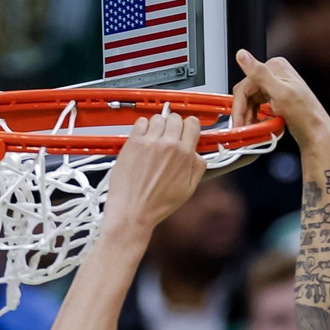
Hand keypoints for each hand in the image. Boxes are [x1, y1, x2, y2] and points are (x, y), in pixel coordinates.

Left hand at [103, 113, 205, 233]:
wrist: (133, 210)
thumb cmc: (157, 204)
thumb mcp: (188, 189)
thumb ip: (197, 167)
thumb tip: (197, 153)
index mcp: (184, 154)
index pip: (193, 123)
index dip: (189, 127)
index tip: (185, 131)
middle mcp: (168, 145)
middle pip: (175, 118)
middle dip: (173, 126)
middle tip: (168, 137)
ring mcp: (149, 142)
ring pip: (158, 118)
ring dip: (158, 126)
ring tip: (154, 140)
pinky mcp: (133, 143)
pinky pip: (141, 122)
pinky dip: (143, 127)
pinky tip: (143, 139)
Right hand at [232, 50, 329, 145]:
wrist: (315, 131)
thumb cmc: (304, 114)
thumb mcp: (280, 93)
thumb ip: (259, 73)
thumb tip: (242, 55)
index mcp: (275, 67)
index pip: (245, 84)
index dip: (239, 105)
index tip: (238, 121)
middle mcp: (274, 74)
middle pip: (247, 93)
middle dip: (243, 112)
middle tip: (243, 127)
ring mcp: (275, 86)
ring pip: (250, 101)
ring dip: (248, 116)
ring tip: (252, 128)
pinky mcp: (275, 97)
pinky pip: (257, 106)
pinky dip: (255, 117)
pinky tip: (258, 124)